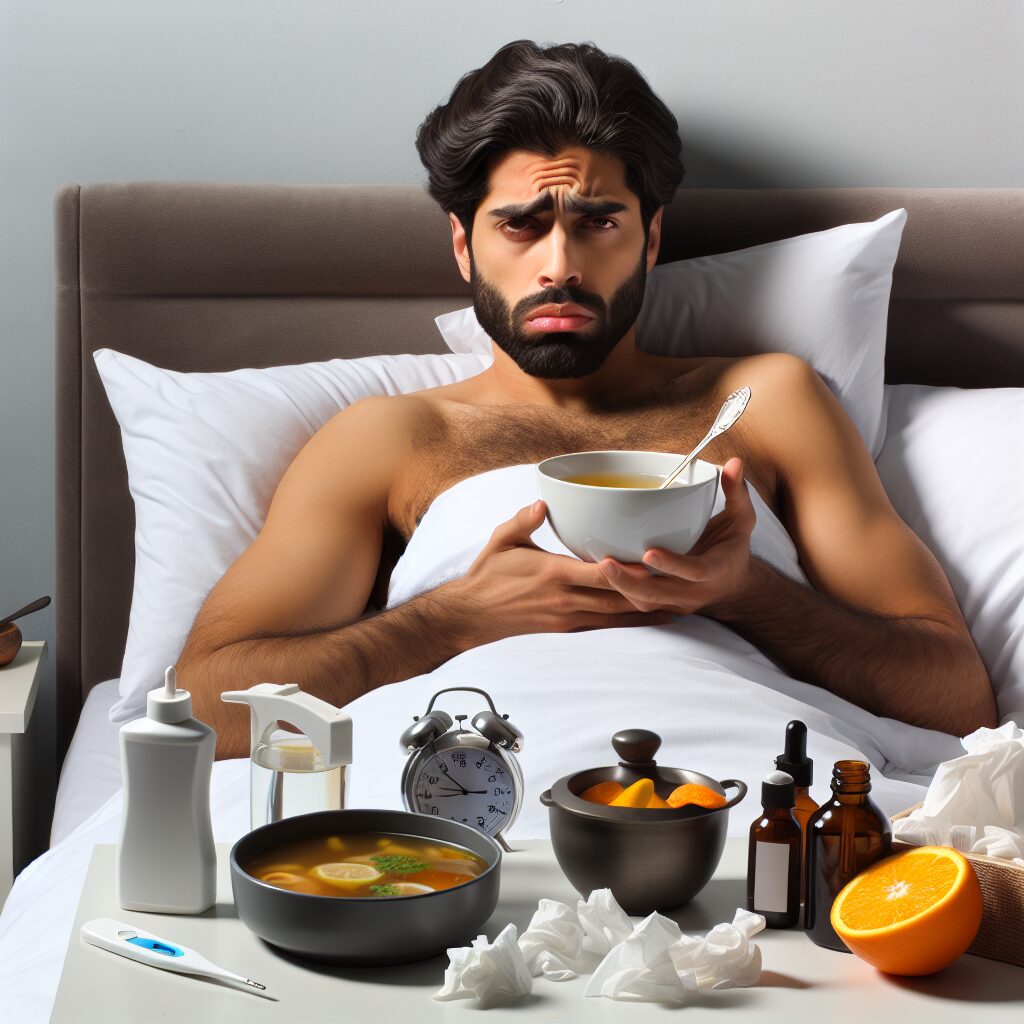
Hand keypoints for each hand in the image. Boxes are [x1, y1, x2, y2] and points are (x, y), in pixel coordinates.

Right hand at [448, 500, 672, 647]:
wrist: (471, 615)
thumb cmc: (488, 575)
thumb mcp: (502, 540)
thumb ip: (523, 521)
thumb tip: (543, 503)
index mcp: (553, 574)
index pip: (599, 573)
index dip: (629, 570)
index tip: (655, 563)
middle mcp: (565, 599)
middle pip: (616, 598)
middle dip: (649, 593)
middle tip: (682, 585)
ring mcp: (567, 617)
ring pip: (615, 616)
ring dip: (644, 611)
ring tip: (676, 604)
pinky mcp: (566, 628)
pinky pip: (603, 626)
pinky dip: (627, 623)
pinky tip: (648, 619)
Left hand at [596, 458, 756, 616]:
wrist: (732, 584)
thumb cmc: (732, 546)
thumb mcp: (741, 519)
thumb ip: (736, 492)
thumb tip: (734, 462)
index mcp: (716, 570)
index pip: (695, 571)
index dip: (673, 564)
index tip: (649, 552)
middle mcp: (695, 592)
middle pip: (660, 594)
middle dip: (630, 582)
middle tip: (606, 562)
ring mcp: (677, 603)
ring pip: (645, 602)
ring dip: (620, 587)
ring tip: (598, 566)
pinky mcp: (663, 606)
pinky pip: (637, 604)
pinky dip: (618, 590)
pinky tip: (600, 572)